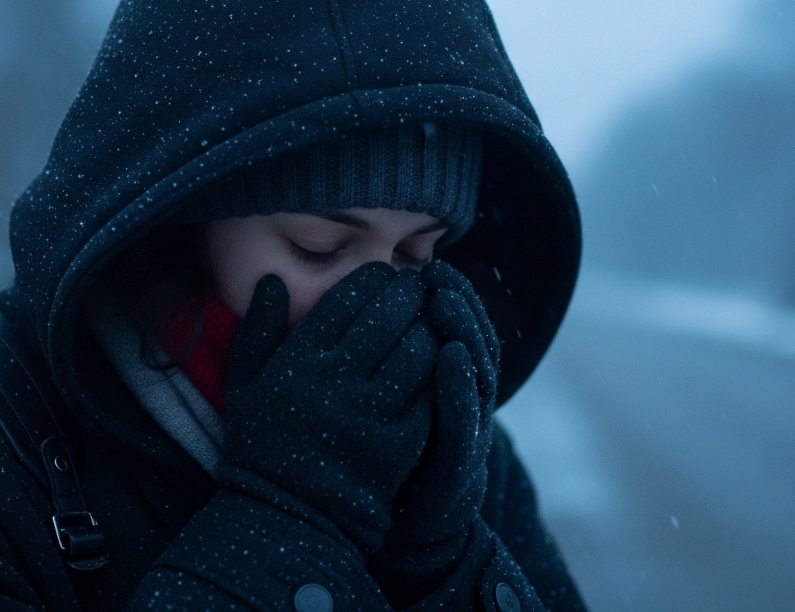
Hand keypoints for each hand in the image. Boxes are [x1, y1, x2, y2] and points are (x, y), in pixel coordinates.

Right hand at [221, 263, 439, 554]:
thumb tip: (271, 280)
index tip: (382, 272)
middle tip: (417, 283)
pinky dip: (439, 372)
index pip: (342, 302)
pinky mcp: (396, 445)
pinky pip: (428, 396)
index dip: (369, 279)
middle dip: (406, 293)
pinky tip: (442, 359)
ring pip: (414, 352)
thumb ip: (257, 330)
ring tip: (431, 315)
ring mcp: (368, 415)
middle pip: (384, 319)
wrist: (284, 517)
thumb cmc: (261, 447)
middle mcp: (334, 383)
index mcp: (297, 364)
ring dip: (428, 327)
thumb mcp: (244, 386)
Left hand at [373, 260, 498, 579]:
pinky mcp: (457, 458)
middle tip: (436, 272)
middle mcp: (454, 398)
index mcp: (431, 380)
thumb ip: (352, 358)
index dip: (438, 294)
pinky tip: (449, 356)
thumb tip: (321, 307)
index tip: (420, 263)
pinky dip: (459, 384)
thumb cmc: (372, 461)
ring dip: (462, 330)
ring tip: (444, 299)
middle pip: (465, 337)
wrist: (395, 531)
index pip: (444, 325)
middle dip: (454, 301)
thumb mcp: (361, 401)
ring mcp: (460, 427)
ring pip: (473, 367)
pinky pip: (464, 415)